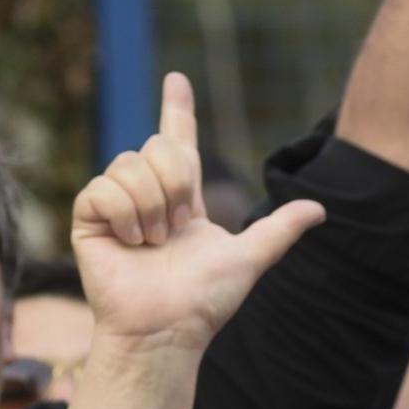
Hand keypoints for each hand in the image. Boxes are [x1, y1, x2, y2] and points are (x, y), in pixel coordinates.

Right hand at [72, 74, 324, 354]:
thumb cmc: (202, 302)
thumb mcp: (248, 258)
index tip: (177, 79)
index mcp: (180, 198)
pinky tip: (130, 241)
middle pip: (158, 146)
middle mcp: (146, 195)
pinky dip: (123, 213)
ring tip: (153, 242)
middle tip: (176, 230)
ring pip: (130, 164)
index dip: (177, 110)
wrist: (166, 329)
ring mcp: (115, 207)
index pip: (177, 142)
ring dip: (151, 204)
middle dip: (176, 183)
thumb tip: (320, 210)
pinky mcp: (88, 219)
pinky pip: (103, 188)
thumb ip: (279, 230)